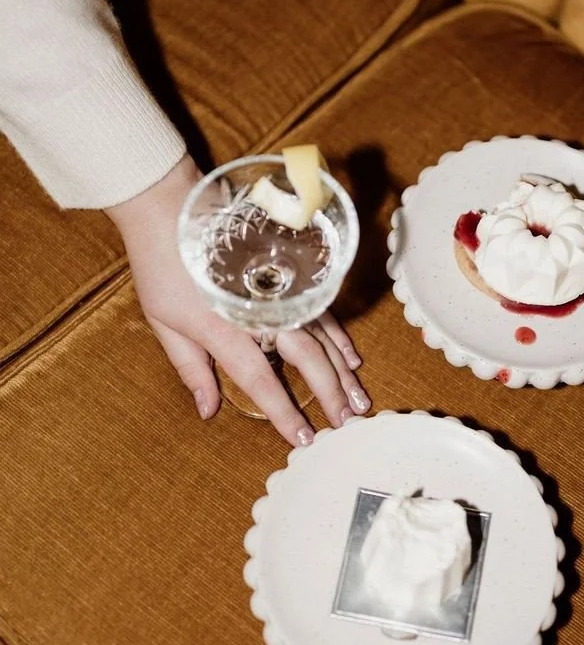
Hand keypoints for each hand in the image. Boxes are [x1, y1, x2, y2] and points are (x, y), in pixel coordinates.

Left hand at [105, 155, 369, 445]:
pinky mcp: (289, 274)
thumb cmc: (162, 264)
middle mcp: (263, 310)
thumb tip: (209, 410)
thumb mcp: (165, 321)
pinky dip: (338, 335)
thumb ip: (191, 368)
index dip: (284, 412)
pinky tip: (350, 356)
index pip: (261, 379)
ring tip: (360, 398)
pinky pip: (322, 310)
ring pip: (323, 336)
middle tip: (348, 422)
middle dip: (330, 393)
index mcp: (227, 328)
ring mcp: (281, 290)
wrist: (173, 205)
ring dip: (343, 370)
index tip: (305, 439)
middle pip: (307, 358)